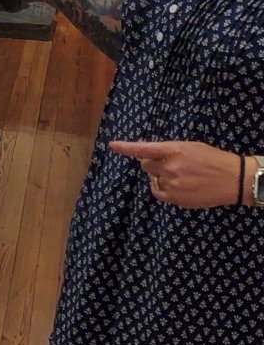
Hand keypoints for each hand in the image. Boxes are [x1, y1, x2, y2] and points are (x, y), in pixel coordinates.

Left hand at [110, 140, 243, 209]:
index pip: (143, 148)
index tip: (112, 146)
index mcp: (173, 150)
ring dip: (160, 177)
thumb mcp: (190, 147)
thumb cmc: (212, 159)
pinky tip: (175, 186)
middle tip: (169, 164)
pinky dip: (161, 188)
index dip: (125, 147)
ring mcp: (171, 183)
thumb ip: (169, 150)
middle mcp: (169, 166)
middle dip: (152, 164)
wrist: (233, 179)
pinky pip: (157, 192)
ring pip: (152, 179)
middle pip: (145, 165)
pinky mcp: (174, 198)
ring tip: (181, 176)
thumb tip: (149, 155)